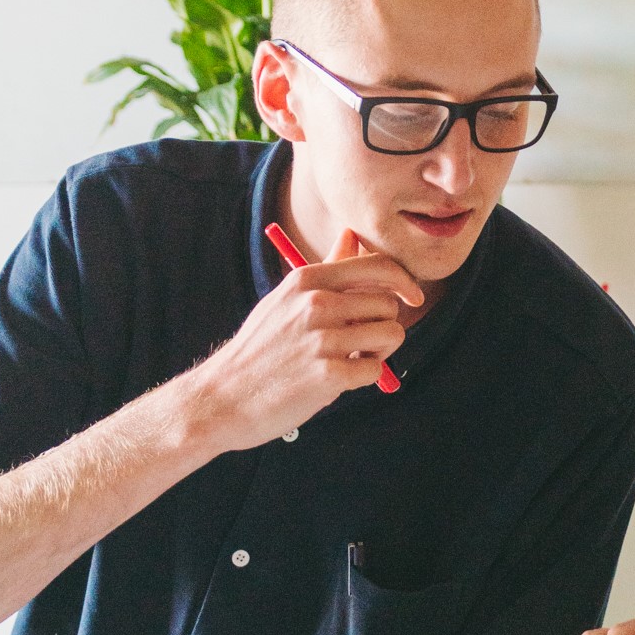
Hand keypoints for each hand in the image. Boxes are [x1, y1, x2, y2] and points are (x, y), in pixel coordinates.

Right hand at [178, 228, 424, 451]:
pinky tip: (342, 378)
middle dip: (385, 324)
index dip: (404, 280)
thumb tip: (351, 235)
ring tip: (352, 358)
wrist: (222, 398)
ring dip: (380, 351)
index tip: (412, 296)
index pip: (377, 265)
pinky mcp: (328, 375)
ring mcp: (321, 340)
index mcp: (307, 280)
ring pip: (391, 335)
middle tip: (361, 341)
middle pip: (389, 303)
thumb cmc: (259, 349)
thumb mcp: (286, 298)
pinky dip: (366, 377)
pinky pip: (376, 370)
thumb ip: (325, 269)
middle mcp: (316, 304)